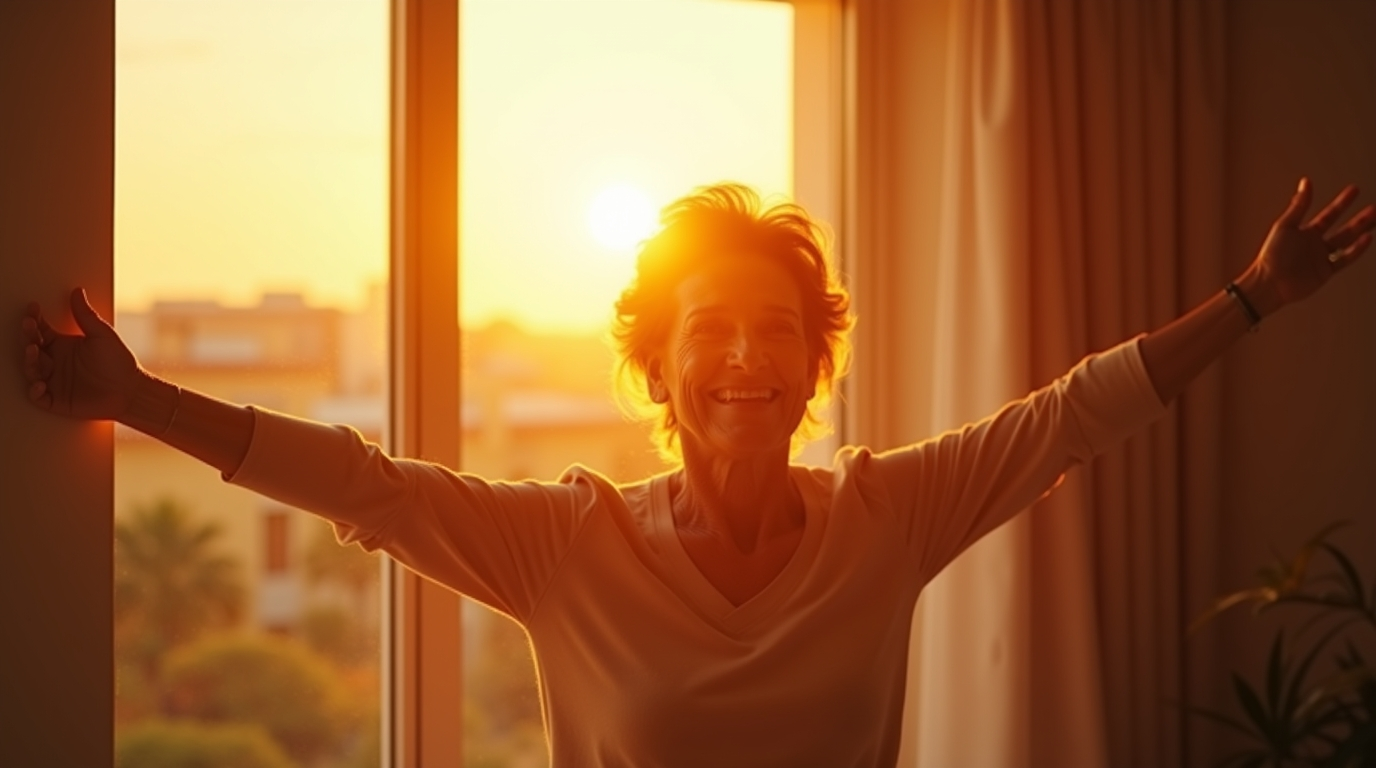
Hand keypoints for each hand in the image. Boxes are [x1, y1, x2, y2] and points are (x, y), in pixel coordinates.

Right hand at [19, 287, 144, 420]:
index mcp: (63, 345)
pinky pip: (37, 396)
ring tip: (32, 351)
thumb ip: (86, 315)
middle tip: (29, 326)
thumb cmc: (119, 363)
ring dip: (29, 360)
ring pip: (31, 370)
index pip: (41, 330)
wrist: (131, 391)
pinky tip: (40, 383)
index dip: (34, 319)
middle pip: (31, 347)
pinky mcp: (56, 400)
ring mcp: (54, 381)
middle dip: (27, 336)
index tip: (33, 308)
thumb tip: (77, 291)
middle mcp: (55, 362)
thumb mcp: (102, 335)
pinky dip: (35, 391)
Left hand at [1250, 178, 1373, 309]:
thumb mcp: (1286, 225)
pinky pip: (1345, 259)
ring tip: (1374, 219)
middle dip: (1360, 219)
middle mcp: (1316, 244)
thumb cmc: (1272, 254)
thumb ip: (1299, 205)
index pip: (1329, 215)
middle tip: (1374, 208)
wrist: (1269, 283)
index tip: (1354, 190)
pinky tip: (1367, 238)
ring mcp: (1322, 258)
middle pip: (1343, 229)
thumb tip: (1306, 182)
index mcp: (1306, 232)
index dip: (1342, 202)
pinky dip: (1356, 249)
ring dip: (1361, 231)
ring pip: (1347, 242)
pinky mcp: (1325, 271)